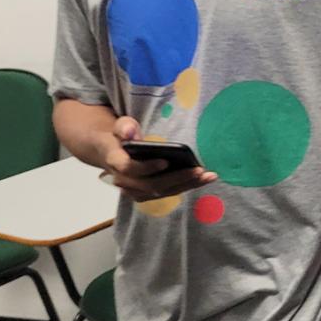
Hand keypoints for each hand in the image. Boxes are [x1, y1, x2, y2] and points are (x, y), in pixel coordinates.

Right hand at [101, 117, 215, 202]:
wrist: (112, 151)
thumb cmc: (121, 136)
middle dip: (176, 178)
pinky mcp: (146, 194)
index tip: (165, 161)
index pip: (128, 168)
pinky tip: (204, 179)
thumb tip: (130, 132)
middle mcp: (123, 181)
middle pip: (150, 185)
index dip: (146, 167)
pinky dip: (186, 186)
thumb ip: (124, 127)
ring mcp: (134, 190)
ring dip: (186, 185)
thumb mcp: (120, 125)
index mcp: (115, 161)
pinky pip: (167, 192)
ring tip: (207, 176)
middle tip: (198, 170)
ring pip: (161, 192)